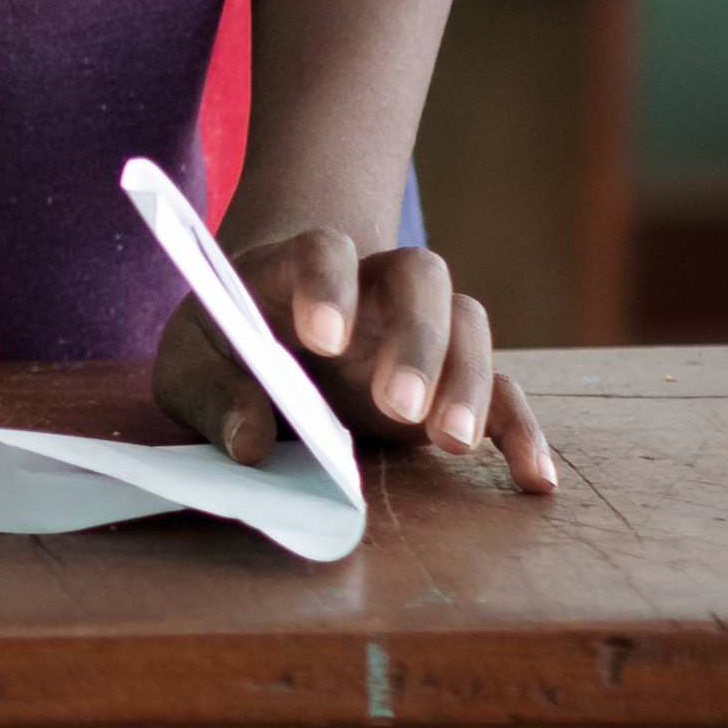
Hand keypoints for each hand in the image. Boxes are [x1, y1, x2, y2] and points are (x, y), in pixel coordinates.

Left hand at [154, 226, 554, 495]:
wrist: (267, 327)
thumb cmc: (226, 344)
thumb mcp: (192, 366)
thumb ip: (213, 396)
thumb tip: (250, 444)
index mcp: (297, 267)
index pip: (323, 249)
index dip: (328, 284)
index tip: (323, 336)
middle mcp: (372, 287)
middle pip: (419, 277)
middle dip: (414, 337)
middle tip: (397, 403)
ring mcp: (418, 330)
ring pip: (467, 323)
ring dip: (467, 381)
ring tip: (450, 443)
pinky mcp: (449, 383)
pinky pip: (502, 393)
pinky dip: (521, 431)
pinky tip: (535, 478)